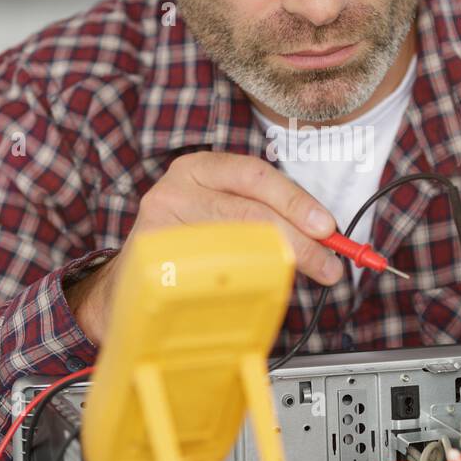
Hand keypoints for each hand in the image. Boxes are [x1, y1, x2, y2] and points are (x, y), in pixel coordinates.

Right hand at [67, 151, 341, 344]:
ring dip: (275, 265)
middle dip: (296, 239)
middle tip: (326, 263)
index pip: (257, 175)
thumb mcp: (225, 212)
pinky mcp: (151, 258)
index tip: (327, 226)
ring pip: (230, 241)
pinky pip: (205, 272)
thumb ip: (269, 216)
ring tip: (299, 278)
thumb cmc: (190, 241)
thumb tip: (323, 236)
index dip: (296, 200)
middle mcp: (177, 186)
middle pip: (247, 210)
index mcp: (202, 168)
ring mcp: (160, 221)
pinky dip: (236, 285)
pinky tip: (253, 292)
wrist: (133, 278)